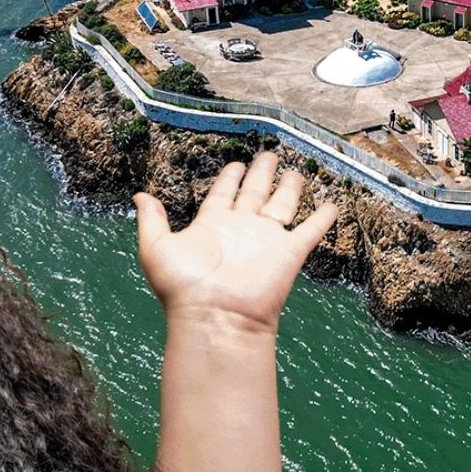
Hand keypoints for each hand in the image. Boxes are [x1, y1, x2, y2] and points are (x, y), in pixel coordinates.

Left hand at [133, 151, 338, 334]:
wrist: (216, 317)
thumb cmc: (183, 286)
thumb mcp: (156, 247)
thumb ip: (151, 219)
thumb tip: (139, 195)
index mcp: (212, 224)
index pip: (224, 193)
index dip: (229, 178)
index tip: (235, 163)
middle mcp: (241, 228)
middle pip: (254, 193)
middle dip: (261, 174)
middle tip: (269, 155)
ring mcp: (266, 240)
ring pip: (282, 205)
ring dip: (289, 189)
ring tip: (295, 172)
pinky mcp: (289, 253)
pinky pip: (309, 230)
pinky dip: (322, 218)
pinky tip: (331, 205)